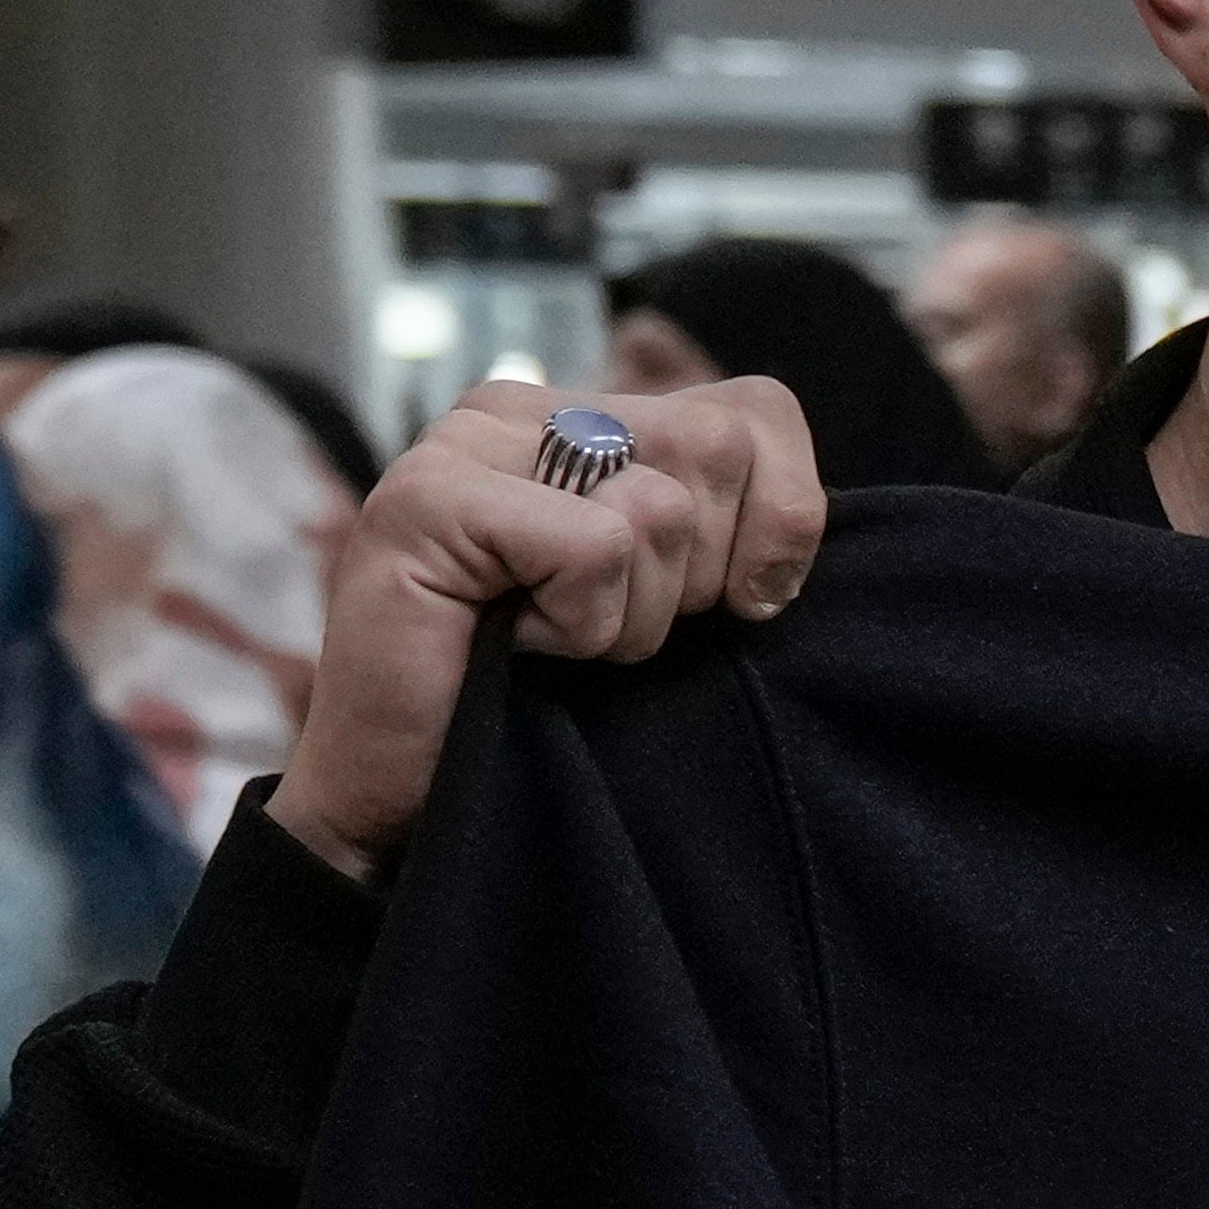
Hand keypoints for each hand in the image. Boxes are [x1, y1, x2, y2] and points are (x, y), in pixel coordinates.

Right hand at [275, 378, 831, 884]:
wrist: (406, 800)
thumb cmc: (543, 704)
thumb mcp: (670, 603)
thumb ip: (729, 533)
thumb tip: (802, 525)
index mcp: (586, 414)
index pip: (758, 412)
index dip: (782, 518)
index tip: (736, 604)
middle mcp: (523, 407)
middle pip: (722, 447)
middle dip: (700, 576)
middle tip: (611, 630)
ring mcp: (465, 444)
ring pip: (663, 506)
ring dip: (634, 616)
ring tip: (554, 642)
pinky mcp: (429, 498)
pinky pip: (596, 549)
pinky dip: (579, 627)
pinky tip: (516, 646)